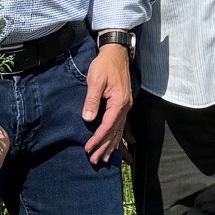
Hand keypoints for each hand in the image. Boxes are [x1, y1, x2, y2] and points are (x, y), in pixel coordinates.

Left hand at [84, 42, 133, 163]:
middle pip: (115, 132)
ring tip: (105, 158)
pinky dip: (117, 137)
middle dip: (104, 147)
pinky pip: (121, 125)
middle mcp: (125, 107)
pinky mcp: (123, 104)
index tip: (88, 148)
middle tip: (94, 160)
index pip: (107, 126)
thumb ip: (92, 101)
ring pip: (119, 130)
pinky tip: (114, 144)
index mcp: (119, 102)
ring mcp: (126, 106)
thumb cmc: (104, 65)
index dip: (98, 139)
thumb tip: (88, 119)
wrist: (116, 53)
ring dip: (111, 145)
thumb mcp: (95, 81)